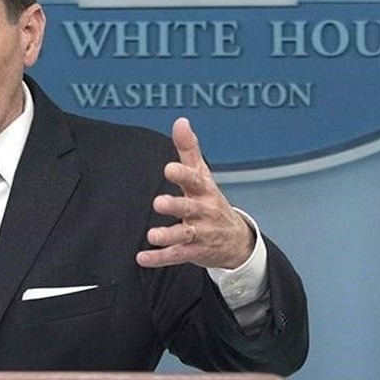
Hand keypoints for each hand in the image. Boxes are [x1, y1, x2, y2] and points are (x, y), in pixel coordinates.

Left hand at [136, 118, 253, 269]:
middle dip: (176, 206)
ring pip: (185, 235)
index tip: (169, 168)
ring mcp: (200, 233)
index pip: (195, 180)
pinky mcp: (194, 252)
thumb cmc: (211, 202)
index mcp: (204, 191)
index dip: (183, 174)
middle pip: (190, 208)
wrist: (236, 240)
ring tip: (153, 235)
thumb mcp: (203, 175)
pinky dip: (160, 258)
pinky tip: (143, 258)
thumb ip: (189, 150)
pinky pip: (177, 255)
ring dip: (168, 235)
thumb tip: (180, 121)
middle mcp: (204, 212)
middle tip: (159, 202)